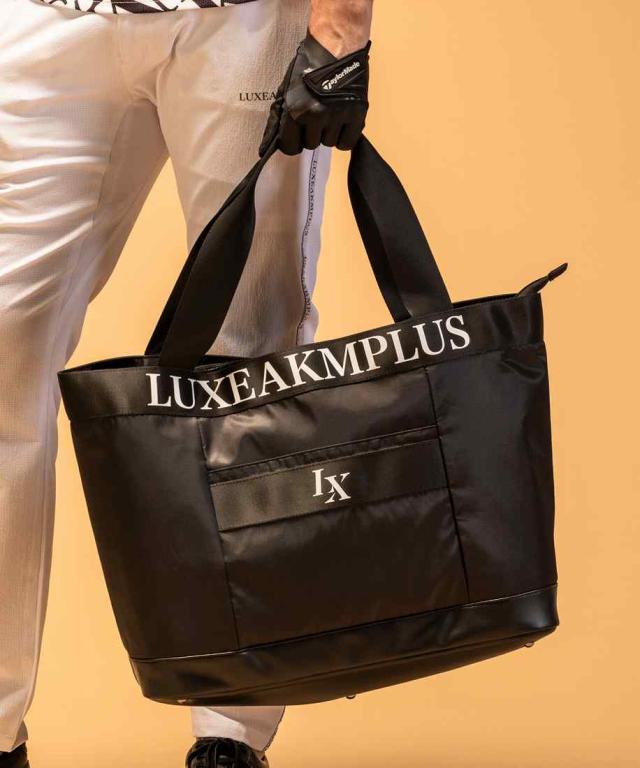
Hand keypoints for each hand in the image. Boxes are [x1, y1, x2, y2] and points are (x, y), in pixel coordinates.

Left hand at [259, 33, 369, 155]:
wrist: (335, 45)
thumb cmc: (309, 64)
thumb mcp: (287, 89)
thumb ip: (280, 117)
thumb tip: (268, 144)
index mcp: (295, 110)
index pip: (291, 147)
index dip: (293, 142)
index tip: (298, 135)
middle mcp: (316, 115)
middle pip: (311, 144)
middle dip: (312, 133)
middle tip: (317, 115)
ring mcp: (337, 115)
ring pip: (329, 143)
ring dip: (329, 133)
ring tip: (330, 112)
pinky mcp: (356, 114)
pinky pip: (347, 142)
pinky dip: (344, 136)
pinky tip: (342, 123)